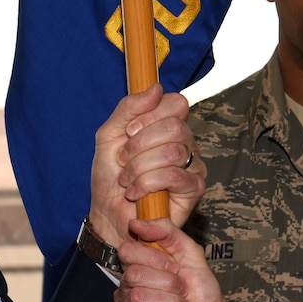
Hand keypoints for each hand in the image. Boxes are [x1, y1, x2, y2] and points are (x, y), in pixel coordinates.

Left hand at [87, 84, 204, 245]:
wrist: (107, 214)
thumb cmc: (110, 177)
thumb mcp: (109, 135)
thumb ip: (128, 108)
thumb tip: (156, 87)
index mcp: (168, 126)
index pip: (176, 103)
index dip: (149, 116)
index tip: (129, 132)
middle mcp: (186, 143)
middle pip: (174, 126)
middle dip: (139, 145)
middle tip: (123, 160)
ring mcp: (193, 166)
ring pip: (172, 151)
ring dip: (138, 168)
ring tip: (127, 180)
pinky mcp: (194, 189)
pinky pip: (173, 175)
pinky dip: (146, 184)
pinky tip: (136, 193)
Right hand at [113, 218, 258, 301]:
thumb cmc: (201, 294)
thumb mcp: (190, 253)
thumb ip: (167, 232)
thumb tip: (136, 222)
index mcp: (137, 269)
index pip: (127, 252)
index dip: (155, 259)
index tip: (176, 269)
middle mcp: (126, 291)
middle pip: (133, 276)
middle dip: (169, 285)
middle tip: (183, 293)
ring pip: (138, 300)